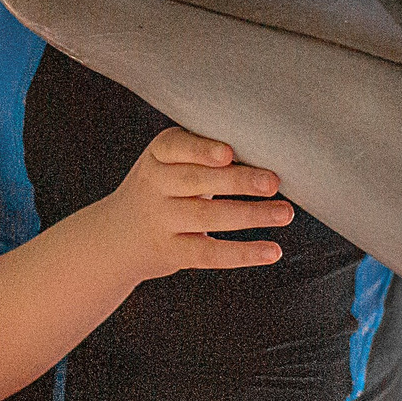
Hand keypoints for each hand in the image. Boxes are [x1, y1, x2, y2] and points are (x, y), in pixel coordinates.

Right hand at [88, 127, 292, 282]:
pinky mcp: (171, 252)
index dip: (202, 150)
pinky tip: (271, 251)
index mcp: (158, 155)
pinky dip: (243, 253)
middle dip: (238, 181)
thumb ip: (205, 153)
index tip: (229, 153)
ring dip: (251, 215)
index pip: (176, 147)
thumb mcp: (169, 163)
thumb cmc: (163, 189)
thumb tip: (267, 151)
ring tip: (284, 213)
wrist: (116, 237)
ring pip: (207, 217)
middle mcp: (154, 186)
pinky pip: (209, 253)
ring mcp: (161, 221)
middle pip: (196, 181)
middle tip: (273, 182)